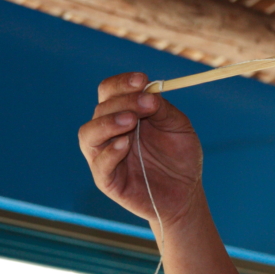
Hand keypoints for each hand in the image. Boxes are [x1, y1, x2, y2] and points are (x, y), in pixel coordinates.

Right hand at [78, 71, 203, 228]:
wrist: (186, 193)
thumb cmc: (180, 158)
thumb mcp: (179, 127)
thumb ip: (163, 109)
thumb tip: (149, 92)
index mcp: (124, 114)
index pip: (110, 91)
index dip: (122, 83)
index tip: (142, 80)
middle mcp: (109, 132)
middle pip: (101, 108)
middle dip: (125, 102)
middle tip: (148, 104)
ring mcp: (105, 156)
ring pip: (89, 134)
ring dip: (108, 123)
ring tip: (131, 121)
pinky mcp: (107, 181)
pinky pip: (99, 164)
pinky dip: (110, 152)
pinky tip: (125, 144)